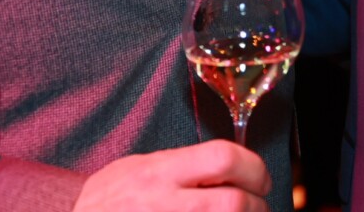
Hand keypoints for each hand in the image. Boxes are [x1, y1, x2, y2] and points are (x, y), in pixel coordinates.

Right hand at [74, 141, 270, 211]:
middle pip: (233, 202)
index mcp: (157, 173)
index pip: (222, 159)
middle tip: (257, 206)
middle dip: (256, 205)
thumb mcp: (134, 170)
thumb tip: (226, 165)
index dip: (253, 167)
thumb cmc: (104, 203)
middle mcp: (160, 203)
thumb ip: (177, 166)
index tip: (259, 179)